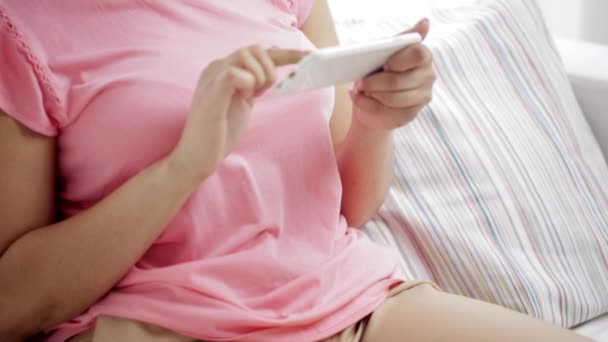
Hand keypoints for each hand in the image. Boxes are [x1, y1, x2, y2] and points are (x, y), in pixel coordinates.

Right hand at [170, 46, 305, 181]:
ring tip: (250, 98)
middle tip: (263, 94)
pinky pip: (237, 73)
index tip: (309, 56)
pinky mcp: (212, 91)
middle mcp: (216, 67)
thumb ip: (254, 83)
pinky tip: (242, 100)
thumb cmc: (219, 133)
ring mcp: (212, 77)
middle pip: (256, 48)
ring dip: (260, 77)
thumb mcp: (243, 102)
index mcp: (223, 69)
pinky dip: (248, 85)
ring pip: (248, 54)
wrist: (197, 157)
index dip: (287, 53)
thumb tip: (271, 65)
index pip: (258, 51)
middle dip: (271, 69)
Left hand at [351, 19, 435, 130]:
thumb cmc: (378, 70)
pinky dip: (368, 106)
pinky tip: (360, 99)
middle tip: (360, 82)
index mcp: (423, 56)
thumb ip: (400, 39)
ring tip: (359, 90)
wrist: (371, 99)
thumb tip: (425, 22)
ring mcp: (422, 97)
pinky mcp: (412, 114)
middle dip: (375, 82)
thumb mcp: (383, 52)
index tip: (384, 64)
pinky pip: (388, 113)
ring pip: (393, 98)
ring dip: (371, 94)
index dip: (398, 60)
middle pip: (400, 81)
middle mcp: (428, 76)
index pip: (418, 54)